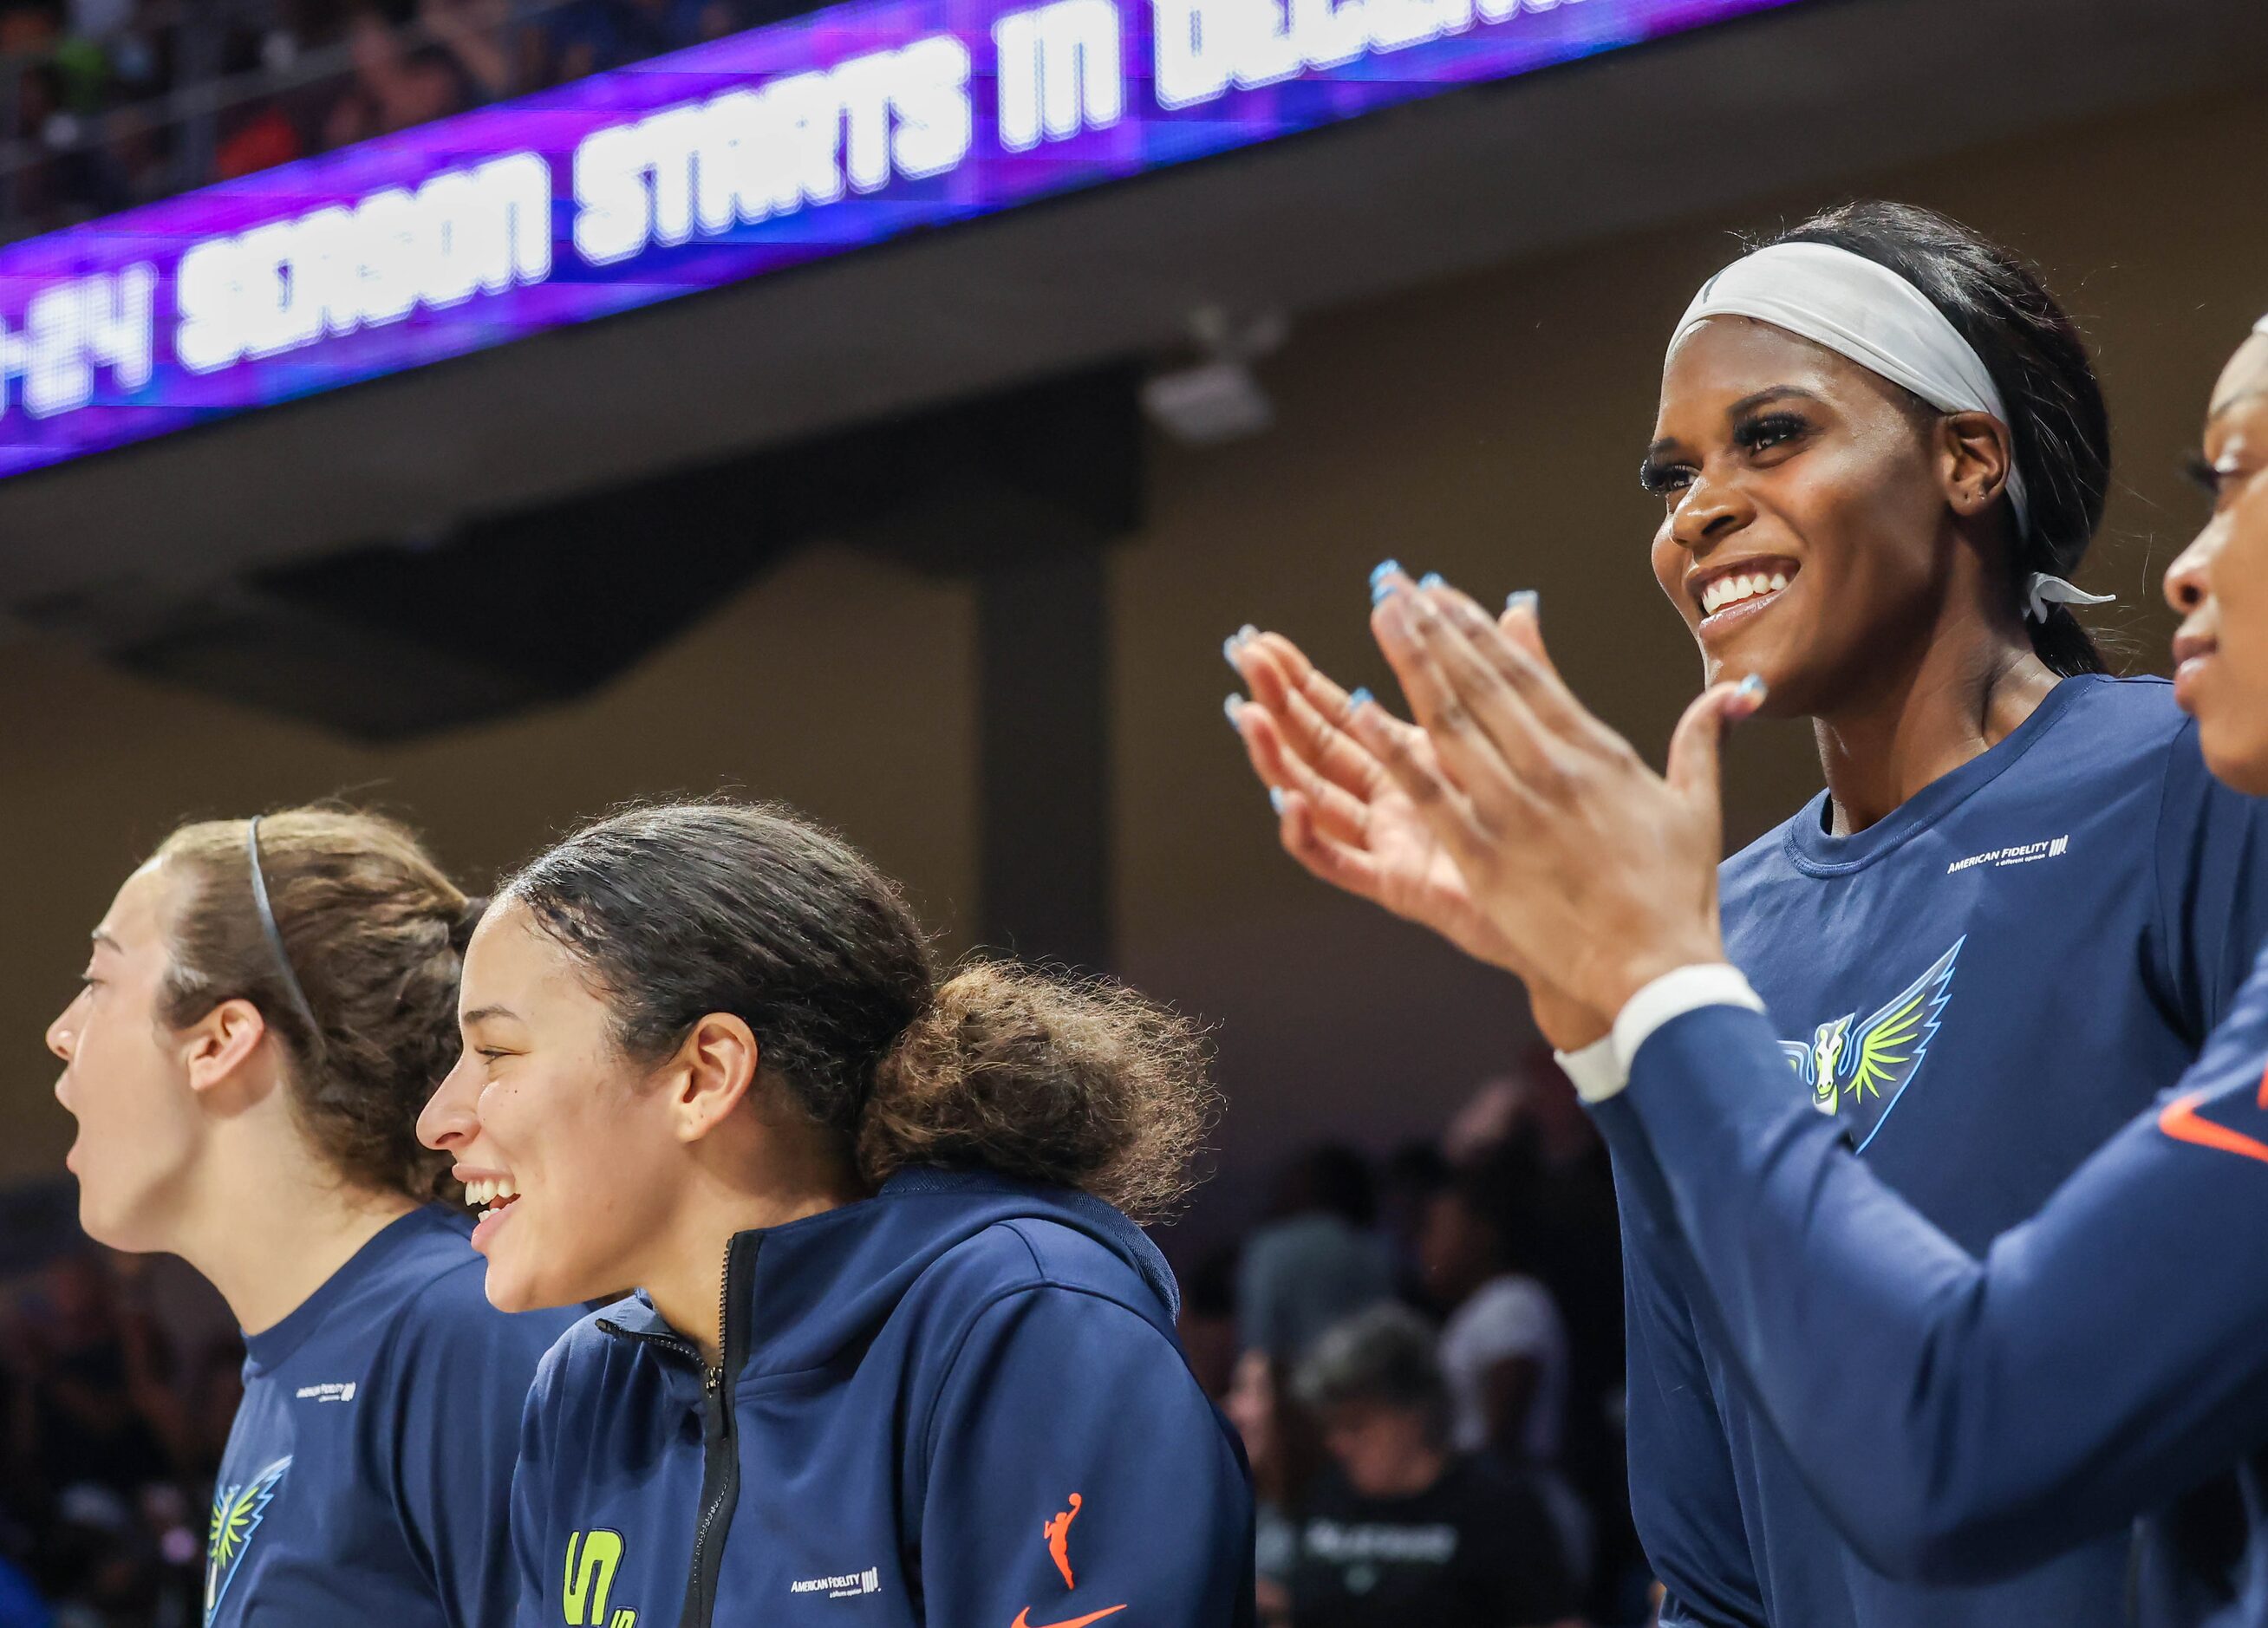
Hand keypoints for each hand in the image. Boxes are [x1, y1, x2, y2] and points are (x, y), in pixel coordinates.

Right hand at [1225, 623, 1607, 1049]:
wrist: (1597, 918)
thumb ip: (1520, 676)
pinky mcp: (1397, 885)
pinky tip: (1289, 799)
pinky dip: (1308, 832)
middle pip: (1317, 746)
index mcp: (1417, 762)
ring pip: (1313, 796)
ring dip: (1277, 757)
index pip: (1342, 711)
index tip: (1264, 640)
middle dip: (1278, 702)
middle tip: (1243, 659)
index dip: (1301, 678)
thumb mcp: (1537, 740)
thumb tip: (1521, 605)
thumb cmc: (1566, 837)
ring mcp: (1390, 843)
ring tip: (1248, 716)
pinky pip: (1338, 861)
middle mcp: (1393, 801)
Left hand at [1353, 573, 1760, 1019]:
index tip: (1442, 593)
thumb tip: (1733, 691)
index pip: (1527, 674)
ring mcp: (1513, 812)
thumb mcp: (1696, 804)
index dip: (1479, 629)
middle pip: (1481, 683)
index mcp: (1596, 753)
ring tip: (1380, 615)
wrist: (1657, 970)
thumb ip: (1702, 738)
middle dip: (1433, 628)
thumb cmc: (1678, 894)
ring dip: (1410, 663)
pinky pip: (1427, 792)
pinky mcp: (1483, 858)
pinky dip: (1392, 748)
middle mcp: (1551, 770)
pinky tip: (1359, 708)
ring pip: (1450, 722)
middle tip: (1392, 582)